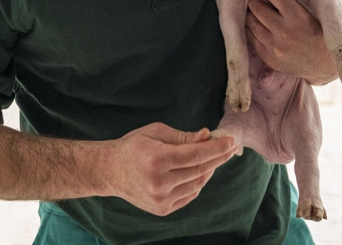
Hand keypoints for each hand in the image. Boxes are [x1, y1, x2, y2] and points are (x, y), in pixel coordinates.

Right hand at [104, 123, 238, 215]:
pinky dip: (198, 181)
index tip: (231, 141)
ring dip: (209, 169)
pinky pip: (190, 194)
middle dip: (219, 157)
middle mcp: (159, 183)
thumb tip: (207, 136)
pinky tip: (200, 170)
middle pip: (200, 170)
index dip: (217, 148)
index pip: (196, 155)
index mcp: (156, 160)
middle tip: (230, 147)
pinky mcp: (162, 209)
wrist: (110, 171)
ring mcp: (160, 199)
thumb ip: (183, 137)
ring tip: (213, 157)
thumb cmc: (134, 147)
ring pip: (198, 183)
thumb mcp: (156, 132)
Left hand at [246, 0, 338, 84]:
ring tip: (253, 11)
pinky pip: (252, 39)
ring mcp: (276, 47)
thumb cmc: (318, 33)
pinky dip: (251, 30)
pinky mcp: (270, 58)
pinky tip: (255, 25)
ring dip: (250, 15)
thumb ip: (292, 2)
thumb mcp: (311, 14)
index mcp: (298, 17)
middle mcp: (285, 32)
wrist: (324, 64)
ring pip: (251, 23)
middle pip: (258, 8)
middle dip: (255, 1)